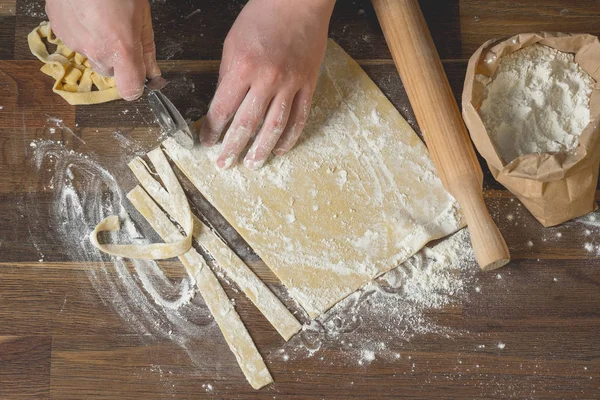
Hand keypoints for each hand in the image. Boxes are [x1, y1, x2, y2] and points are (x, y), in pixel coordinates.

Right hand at [45, 0, 160, 100]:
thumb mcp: (142, 17)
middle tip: (121, 32)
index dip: (135, 86)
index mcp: (121, 49)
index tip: (139, 77)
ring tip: (103, 17)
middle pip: (111, 71)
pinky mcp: (59, 31)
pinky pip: (75, 40)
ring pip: (92, 55)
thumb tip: (153, 73)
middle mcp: (96, 50)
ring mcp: (74, 42)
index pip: (129, 91)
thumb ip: (147, 50)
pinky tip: (88, 12)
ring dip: (99, 44)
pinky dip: (82, 31)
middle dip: (118, 58)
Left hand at [200, 0, 334, 168]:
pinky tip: (280, 149)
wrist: (298, 2)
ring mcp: (290, 84)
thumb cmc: (262, 17)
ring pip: (275, 126)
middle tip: (225, 164)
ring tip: (253, 165)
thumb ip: (228, 75)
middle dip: (233, 148)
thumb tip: (224, 105)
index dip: (213, 130)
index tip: (207, 142)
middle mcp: (267, 79)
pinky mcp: (308, 84)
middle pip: (247, 124)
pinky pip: (300, 117)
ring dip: (262, 150)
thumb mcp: (232, 42)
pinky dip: (290, 137)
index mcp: (243, 67)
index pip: (223, 109)